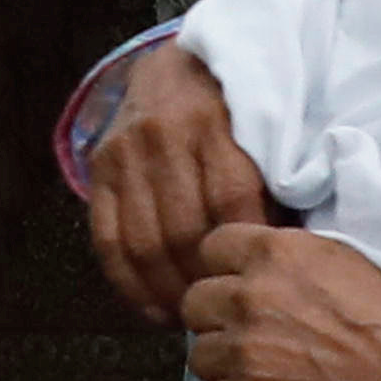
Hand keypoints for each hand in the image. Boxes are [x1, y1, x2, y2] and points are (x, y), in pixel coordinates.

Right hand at [86, 42, 272, 320]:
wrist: (175, 65)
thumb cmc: (234, 107)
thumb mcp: (262, 127)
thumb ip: (273, 183)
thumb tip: (282, 255)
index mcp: (214, 123)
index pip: (230, 202)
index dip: (243, 250)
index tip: (258, 282)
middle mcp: (163, 134)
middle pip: (184, 230)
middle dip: (205, 280)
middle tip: (225, 308)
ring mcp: (124, 152)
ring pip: (144, 243)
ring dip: (168, 291)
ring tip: (192, 315)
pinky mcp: (99, 168)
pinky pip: (107, 241)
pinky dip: (130, 285)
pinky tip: (154, 311)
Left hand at [186, 225, 380, 380]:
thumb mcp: (339, 256)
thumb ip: (284, 254)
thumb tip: (249, 258)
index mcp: (271, 252)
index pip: (209, 248)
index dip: (226, 269)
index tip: (243, 285)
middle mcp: (247, 297)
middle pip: (194, 303)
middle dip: (217, 316)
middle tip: (251, 331)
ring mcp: (244, 352)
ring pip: (199, 355)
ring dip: (225, 363)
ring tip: (264, 367)